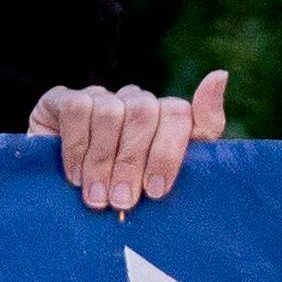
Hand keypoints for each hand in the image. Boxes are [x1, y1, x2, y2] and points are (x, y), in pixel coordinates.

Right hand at [31, 73, 222, 211]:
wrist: (65, 206)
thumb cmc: (124, 195)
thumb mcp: (165, 179)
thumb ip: (201, 130)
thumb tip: (220, 74)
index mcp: (163, 118)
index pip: (178, 113)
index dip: (168, 152)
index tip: (156, 191)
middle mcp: (133, 102)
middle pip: (144, 113)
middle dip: (133, 162)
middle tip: (122, 201)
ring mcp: (98, 99)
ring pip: (111, 112)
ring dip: (103, 161)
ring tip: (98, 198)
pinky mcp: (61, 100)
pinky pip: (77, 109)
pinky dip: (78, 147)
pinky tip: (76, 176)